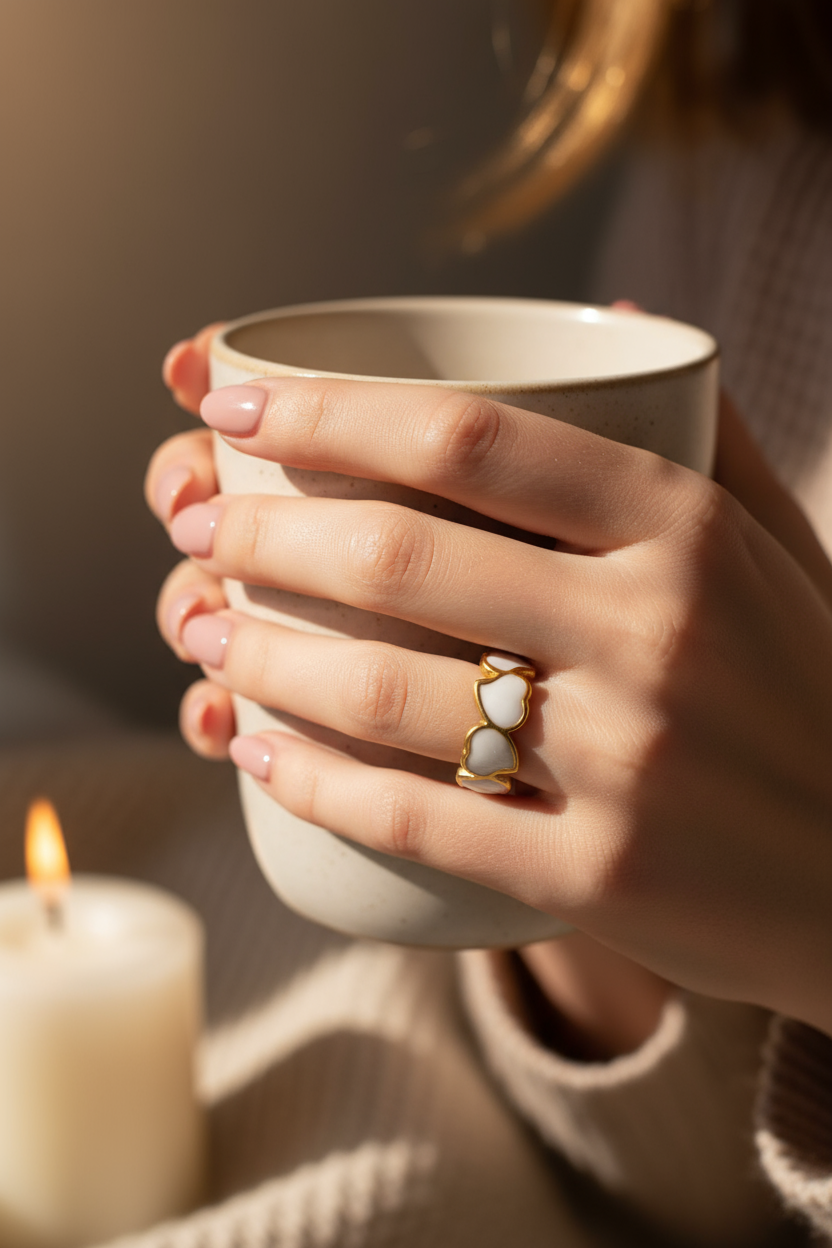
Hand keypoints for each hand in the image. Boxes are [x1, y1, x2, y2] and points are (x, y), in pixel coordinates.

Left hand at [146, 333, 831, 1037]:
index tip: (233, 399)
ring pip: (384, 693)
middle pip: (399, 559)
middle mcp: (656, 632)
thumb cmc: (809, 691)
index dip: (327, 411)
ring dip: (258, 656)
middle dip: (257, 531)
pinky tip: (258, 750)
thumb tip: (603, 320)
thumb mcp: (773, 545)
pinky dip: (314, 783)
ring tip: (201, 630)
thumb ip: (693, 432)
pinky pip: (416, 820)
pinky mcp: (598, 878)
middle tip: (195, 520)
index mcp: (688, 529)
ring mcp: (627, 763)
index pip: (471, 439)